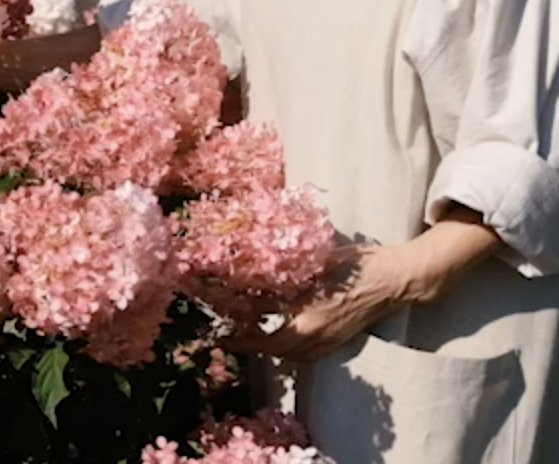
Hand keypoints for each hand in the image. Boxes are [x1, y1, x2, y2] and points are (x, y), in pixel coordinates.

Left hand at [232, 244, 414, 361]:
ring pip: (292, 355)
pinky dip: (290, 351)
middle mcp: (317, 333)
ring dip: (270, 349)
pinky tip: (282, 338)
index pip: (265, 327)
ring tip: (251, 336)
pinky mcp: (340, 341)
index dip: (240, 331)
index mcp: (308, 313)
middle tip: (230, 338)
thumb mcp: (315, 261)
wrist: (395, 279)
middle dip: (250, 346)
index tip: (220, 331)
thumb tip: (252, 268)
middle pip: (275, 349)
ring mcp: (331, 340)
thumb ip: (285, 269)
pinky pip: (308, 355)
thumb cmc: (357, 264)